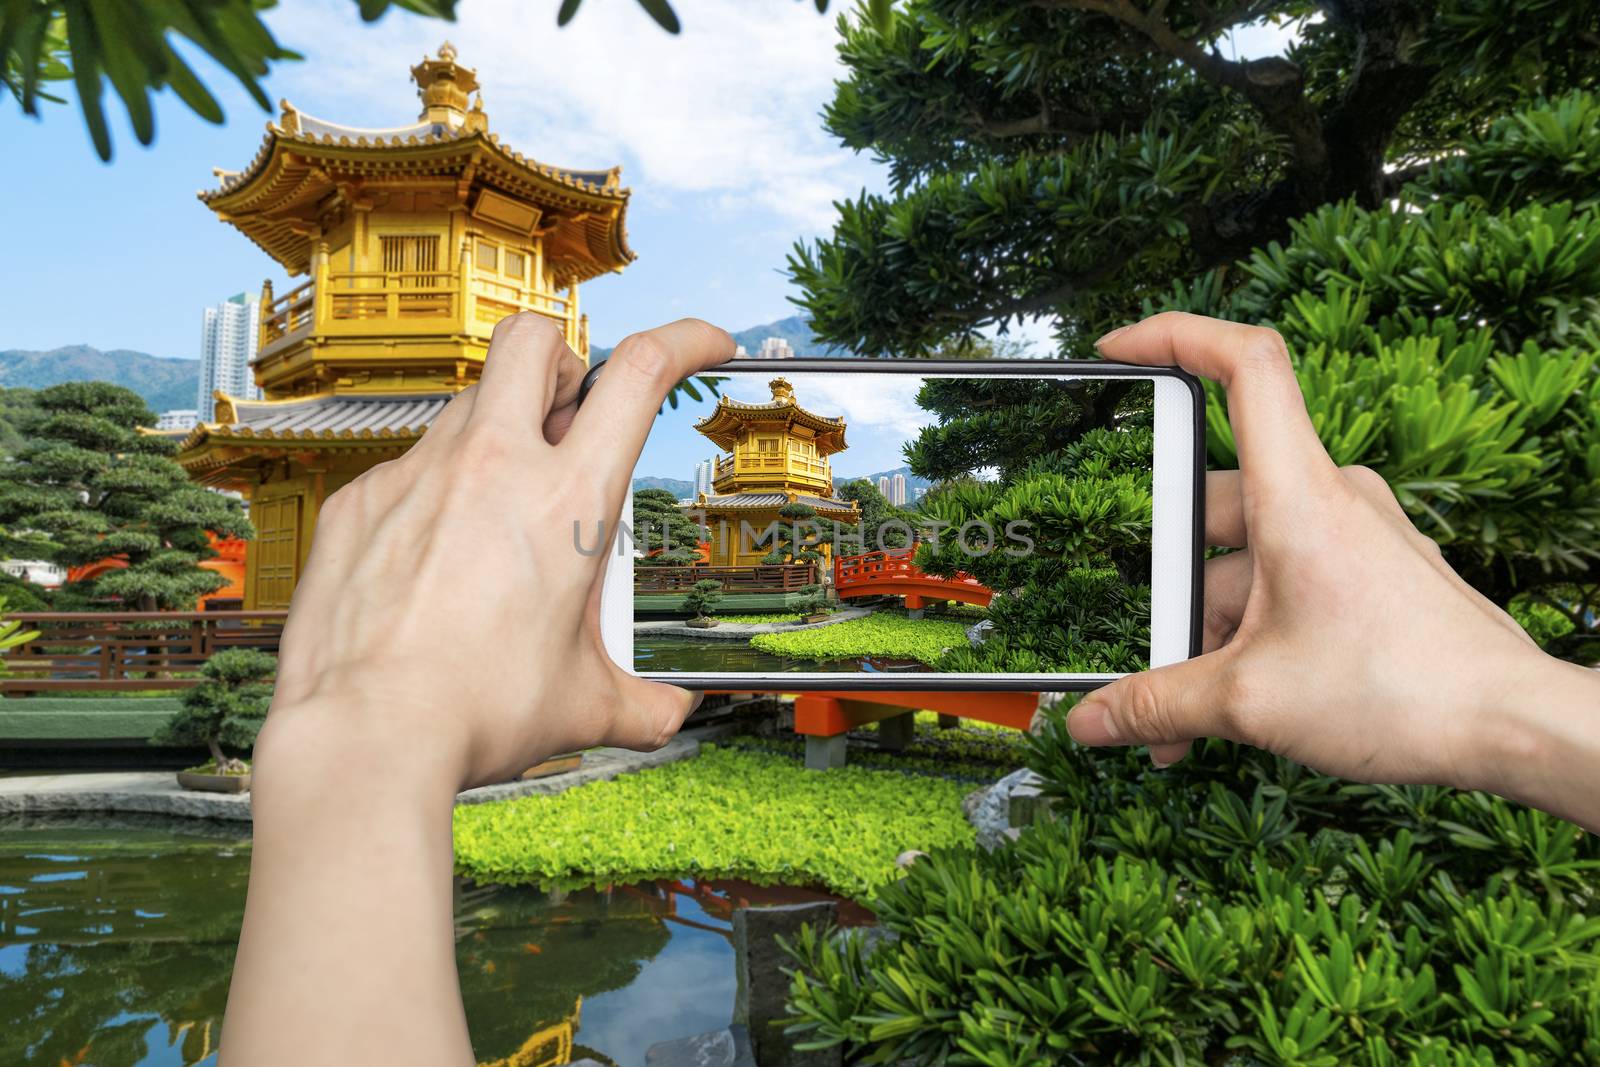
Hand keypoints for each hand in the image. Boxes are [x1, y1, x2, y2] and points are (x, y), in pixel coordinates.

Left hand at [223, 315, 733, 1066]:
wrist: (365, 736)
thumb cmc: (476, 714)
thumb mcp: (582, 705)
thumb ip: (638, 702)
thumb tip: (666, 714)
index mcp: (569, 502)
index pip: (639, 373)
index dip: (683, 339)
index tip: (702, 343)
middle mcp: (493, 466)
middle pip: (533, 341)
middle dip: (563, 358)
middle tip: (570, 415)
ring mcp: (418, 475)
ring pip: (467, 405)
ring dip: (499, 432)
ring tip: (502, 512)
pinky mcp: (360, 502)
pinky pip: (408, 468)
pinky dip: (435, 493)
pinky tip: (435, 560)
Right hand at [1070, 313, 1599, 828]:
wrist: (1512, 727)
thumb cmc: (1403, 690)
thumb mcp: (1249, 701)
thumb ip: (1157, 705)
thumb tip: (1091, 720)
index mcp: (1299, 495)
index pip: (1243, 365)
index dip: (1175, 335)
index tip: (1119, 347)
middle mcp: (1329, 498)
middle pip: (1214, 503)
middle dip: (1169, 586)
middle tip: (1148, 649)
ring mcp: (1353, 536)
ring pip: (1245, 559)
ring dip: (1205, 629)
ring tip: (1185, 711)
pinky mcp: (1369, 575)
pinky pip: (1283, 585)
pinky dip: (1247, 635)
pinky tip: (1231, 702)